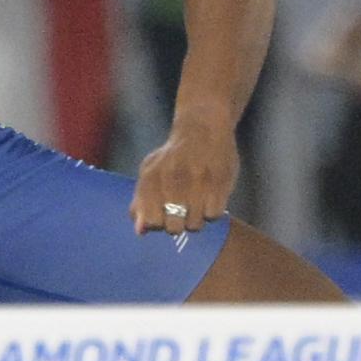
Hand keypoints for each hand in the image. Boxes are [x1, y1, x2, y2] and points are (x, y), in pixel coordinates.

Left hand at [131, 115, 238, 233]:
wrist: (202, 129)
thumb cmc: (173, 156)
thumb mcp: (150, 172)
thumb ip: (141, 201)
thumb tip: (140, 231)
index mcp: (151, 179)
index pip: (152, 222)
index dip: (159, 223)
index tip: (163, 213)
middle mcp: (172, 180)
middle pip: (173, 228)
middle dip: (178, 223)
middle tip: (182, 209)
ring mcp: (196, 182)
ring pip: (194, 225)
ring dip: (196, 218)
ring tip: (197, 200)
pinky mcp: (219, 183)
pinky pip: (213, 215)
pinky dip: (212, 211)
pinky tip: (210, 197)